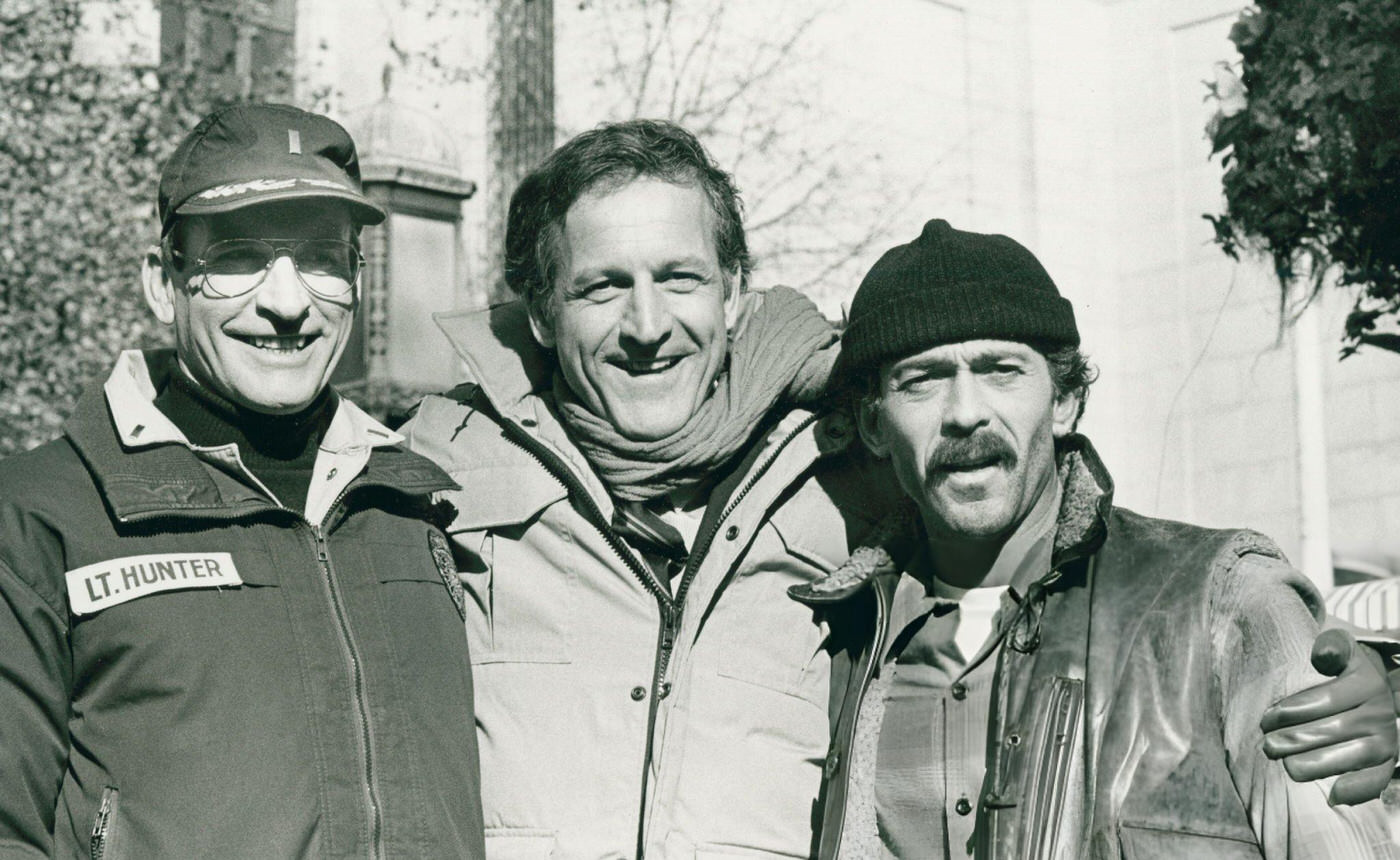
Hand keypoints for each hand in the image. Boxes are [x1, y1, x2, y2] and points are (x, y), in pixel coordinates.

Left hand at [1259, 628, 1397, 805]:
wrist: (1369, 690)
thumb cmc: (1339, 671)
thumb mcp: (1337, 650)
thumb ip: (1330, 646)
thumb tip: (1323, 655)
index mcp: (1367, 682)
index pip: (1326, 699)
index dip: (1292, 710)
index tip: (1265, 719)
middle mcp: (1380, 712)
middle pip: (1335, 730)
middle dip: (1296, 739)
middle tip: (1268, 746)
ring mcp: (1386, 739)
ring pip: (1352, 755)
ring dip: (1317, 764)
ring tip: (1287, 766)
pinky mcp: (1387, 762)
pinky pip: (1376, 780)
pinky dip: (1357, 790)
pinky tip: (1332, 796)